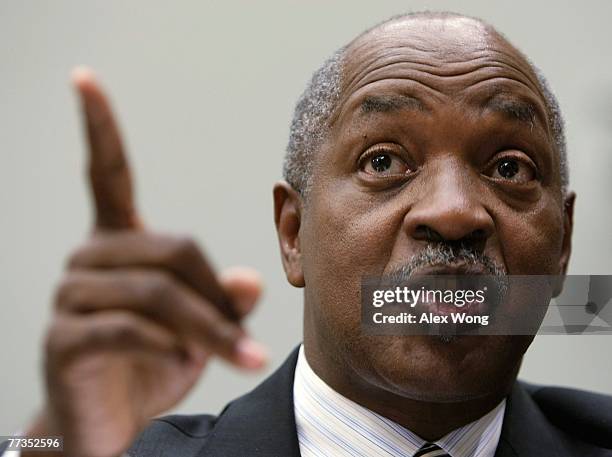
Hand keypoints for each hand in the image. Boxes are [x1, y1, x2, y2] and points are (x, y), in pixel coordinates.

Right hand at [23, 68, 266, 456]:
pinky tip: (178, 363)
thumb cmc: (155, 365)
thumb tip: (247, 280)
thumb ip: (221, 298)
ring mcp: (71, 297)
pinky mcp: (64, 339)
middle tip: (247, 339)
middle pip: (171, 249)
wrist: (112, 424)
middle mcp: (90, 258)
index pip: (106, 174)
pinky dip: (168, 348)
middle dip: (218, 298)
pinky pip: (129, 328)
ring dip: (207, 329)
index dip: (99, 127)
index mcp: (118, 241)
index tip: (84, 80)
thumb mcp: (200, 328)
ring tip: (233, 356)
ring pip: (157, 292)